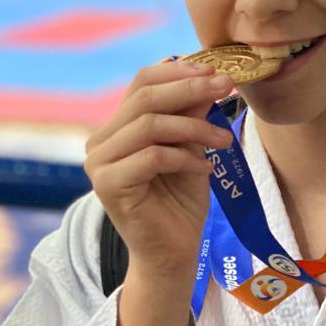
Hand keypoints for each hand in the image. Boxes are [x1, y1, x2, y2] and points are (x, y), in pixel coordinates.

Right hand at [84, 60, 234, 273]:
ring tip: (224, 142)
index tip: (215, 72)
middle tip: (226, 88)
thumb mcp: (190, 148)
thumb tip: (209, 76)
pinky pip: (152, 156)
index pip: (141, 83)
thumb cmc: (180, 202)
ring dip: (194, 128)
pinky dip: (185, 158)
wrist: (172, 253)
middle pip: (144, 98)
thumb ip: (191, 115)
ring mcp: (99, 164)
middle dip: (190, 89)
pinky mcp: (108, 185)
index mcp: (116, 128)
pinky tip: (205, 170)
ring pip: (150, 125)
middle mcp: (100, 142)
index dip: (178, 72)